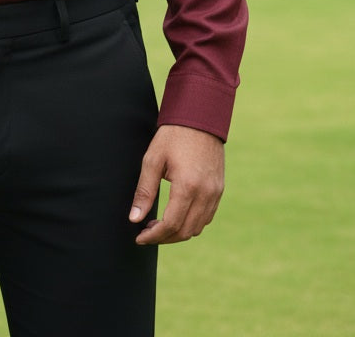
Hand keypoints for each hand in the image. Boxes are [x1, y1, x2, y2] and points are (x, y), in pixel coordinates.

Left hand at [129, 124, 224, 244]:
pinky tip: (177, 215)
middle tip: (146, 232)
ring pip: (197, 228)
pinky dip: (191, 223)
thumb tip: (134, 218)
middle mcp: (206, 194)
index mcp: (187, 186)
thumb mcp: (153, 160)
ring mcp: (215, 193)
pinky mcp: (219, 189)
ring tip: (159, 225)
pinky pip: (206, 217)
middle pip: (185, 231)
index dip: (154, 236)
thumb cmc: (173, 136)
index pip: (171, 224)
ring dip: (178, 232)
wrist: (200, 118)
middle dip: (164, 237)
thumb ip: (144, 191)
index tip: (140, 237)